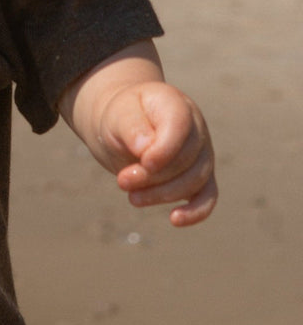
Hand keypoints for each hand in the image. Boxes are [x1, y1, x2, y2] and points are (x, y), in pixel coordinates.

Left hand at [100, 81, 216, 226]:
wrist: (123, 126)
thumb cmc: (121, 117)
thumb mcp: (117, 114)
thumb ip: (131, 127)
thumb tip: (145, 148)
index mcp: (176, 104)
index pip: (180, 126)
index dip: (164, 149)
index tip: (143, 162)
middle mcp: (196, 128)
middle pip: (186, 159)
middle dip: (153, 176)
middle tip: (122, 181)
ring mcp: (202, 153)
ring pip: (195, 180)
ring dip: (163, 194)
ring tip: (132, 197)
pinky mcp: (200, 177)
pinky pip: (207, 197)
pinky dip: (195, 211)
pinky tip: (175, 220)